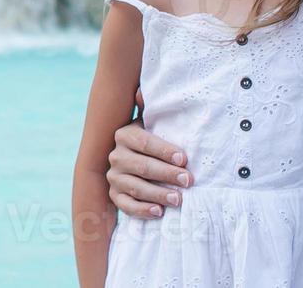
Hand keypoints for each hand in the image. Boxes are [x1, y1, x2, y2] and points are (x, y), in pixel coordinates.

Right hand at [105, 92, 190, 217]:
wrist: (136, 161)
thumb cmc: (153, 141)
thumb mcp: (151, 123)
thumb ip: (149, 110)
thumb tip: (140, 92)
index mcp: (124, 134)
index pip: (144, 142)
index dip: (164, 151)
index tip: (184, 159)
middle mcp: (116, 156)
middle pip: (142, 166)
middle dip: (167, 174)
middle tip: (188, 180)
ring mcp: (114, 177)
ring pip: (136, 187)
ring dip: (158, 194)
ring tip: (179, 199)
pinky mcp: (115, 196)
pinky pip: (126, 205)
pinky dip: (142, 210)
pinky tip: (159, 211)